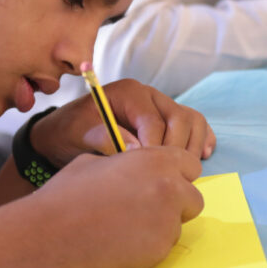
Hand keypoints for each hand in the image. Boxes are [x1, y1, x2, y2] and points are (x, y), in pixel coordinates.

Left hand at [31, 78, 215, 165]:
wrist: (64, 135)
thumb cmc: (71, 133)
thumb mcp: (79, 134)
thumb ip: (104, 138)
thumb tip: (136, 149)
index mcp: (130, 93)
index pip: (155, 121)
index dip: (154, 149)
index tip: (145, 172)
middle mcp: (150, 96)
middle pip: (181, 118)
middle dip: (175, 150)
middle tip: (162, 175)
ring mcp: (162, 108)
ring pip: (193, 121)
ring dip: (192, 147)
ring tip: (180, 171)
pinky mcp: (169, 122)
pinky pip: (197, 126)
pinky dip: (202, 140)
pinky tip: (200, 158)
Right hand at [31, 147, 204, 267]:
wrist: (52, 232)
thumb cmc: (69, 193)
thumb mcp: (98, 161)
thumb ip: (129, 162)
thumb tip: (133, 166)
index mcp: (156, 160)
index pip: (190, 165)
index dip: (175, 174)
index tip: (161, 183)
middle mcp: (168, 188)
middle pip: (194, 197)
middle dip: (176, 202)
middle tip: (147, 208)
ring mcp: (167, 221)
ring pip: (179, 224)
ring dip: (161, 225)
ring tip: (126, 225)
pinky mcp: (159, 250)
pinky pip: (164, 246)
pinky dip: (149, 245)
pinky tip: (121, 241)